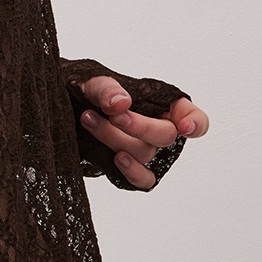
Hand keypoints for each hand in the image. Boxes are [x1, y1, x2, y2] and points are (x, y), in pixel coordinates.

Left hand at [78, 76, 209, 191]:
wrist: (65, 111)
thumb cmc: (86, 92)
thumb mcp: (92, 82)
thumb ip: (107, 89)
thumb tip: (120, 104)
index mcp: (161, 103)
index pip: (191, 114)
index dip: (196, 122)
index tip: (185, 127)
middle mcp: (158, 128)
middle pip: (166, 136)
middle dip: (140, 126)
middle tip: (114, 115)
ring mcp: (146, 150)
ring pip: (144, 153)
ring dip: (115, 138)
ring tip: (88, 118)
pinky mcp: (131, 168)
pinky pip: (144, 180)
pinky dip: (132, 172)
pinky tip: (116, 159)